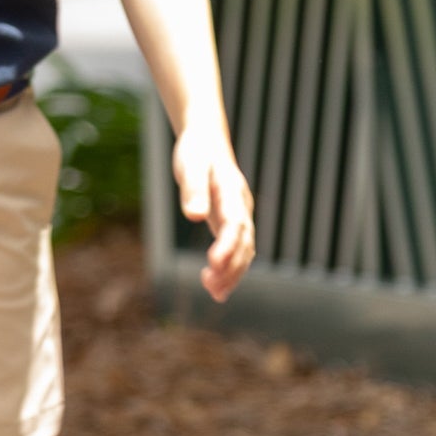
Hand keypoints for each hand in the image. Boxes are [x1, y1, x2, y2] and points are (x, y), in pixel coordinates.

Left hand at [173, 123, 255, 301]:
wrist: (206, 141)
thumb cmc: (197, 152)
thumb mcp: (191, 165)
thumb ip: (193, 188)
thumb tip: (194, 215)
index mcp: (231, 192)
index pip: (235, 223)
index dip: (228, 245)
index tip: (214, 264)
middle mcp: (240, 206)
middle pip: (245, 241)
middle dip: (233, 267)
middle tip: (213, 289)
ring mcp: (238, 214)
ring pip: (245, 249)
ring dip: (233, 272)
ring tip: (215, 293)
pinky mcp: (230, 221)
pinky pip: (237, 248)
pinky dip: (230, 268)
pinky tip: (216, 284)